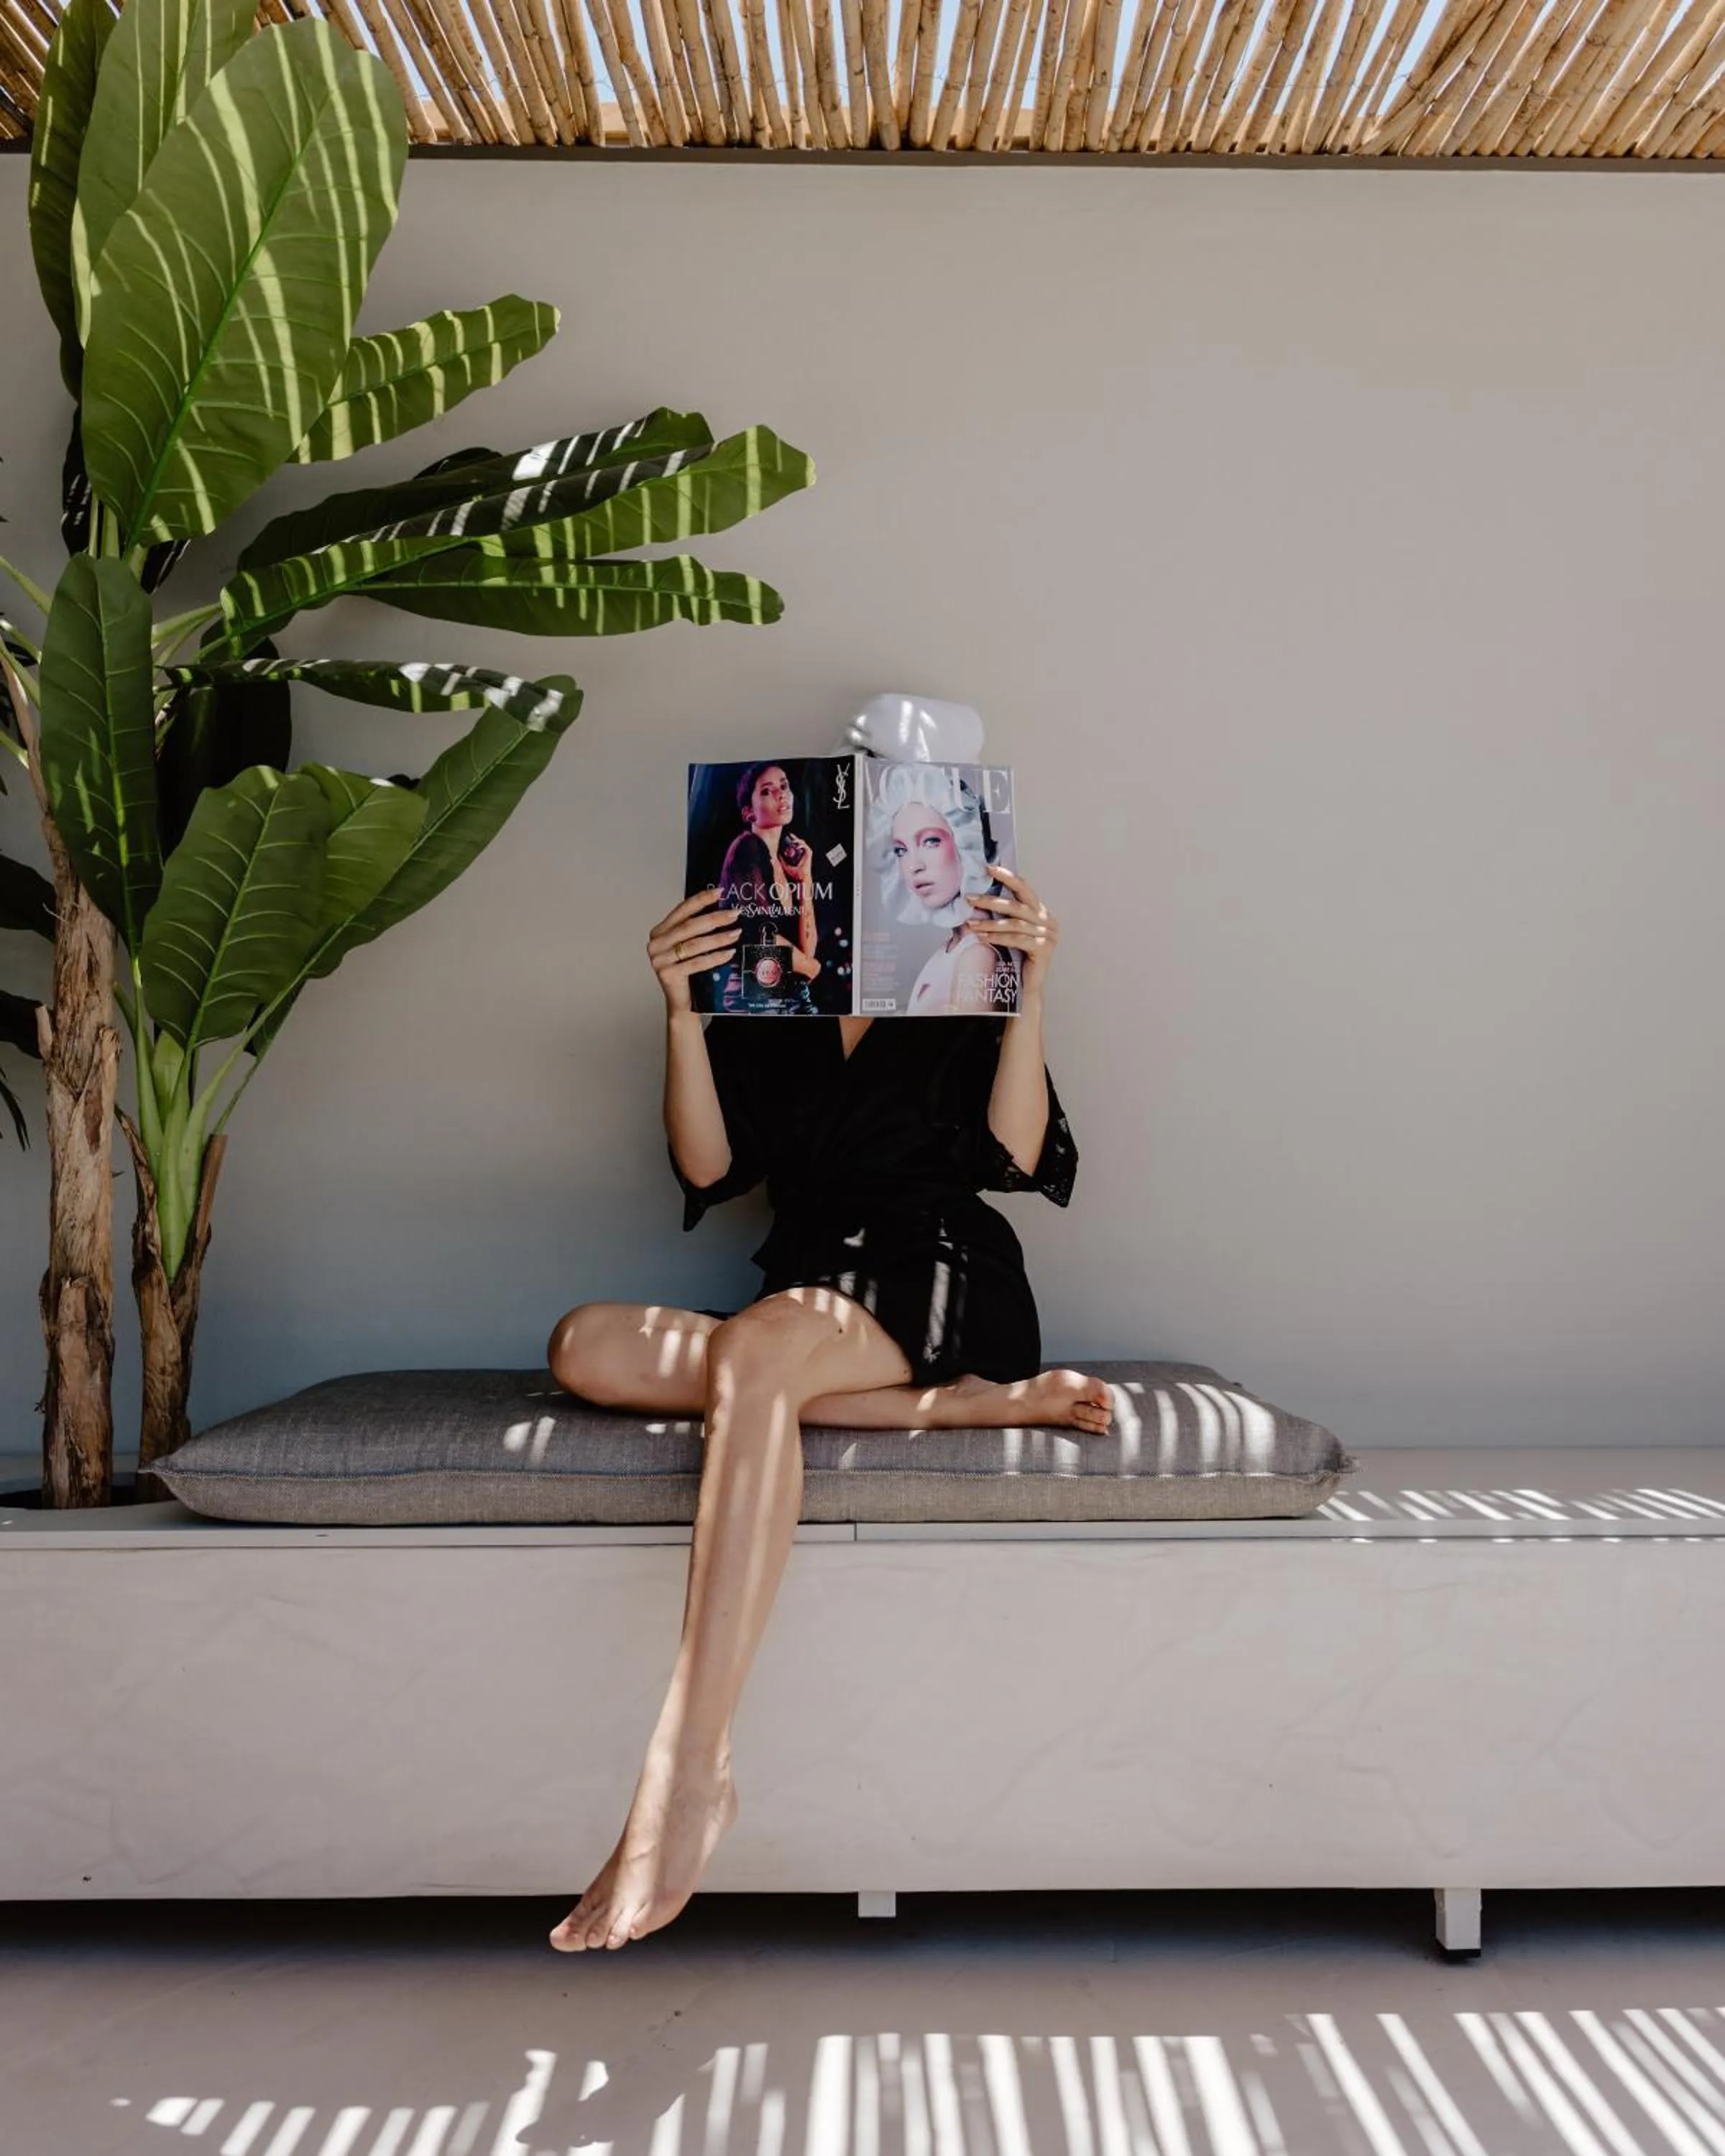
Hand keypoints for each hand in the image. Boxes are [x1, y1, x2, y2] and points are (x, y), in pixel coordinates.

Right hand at [648, 890, 741, 1014]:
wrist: (682, 1003)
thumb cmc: (688, 973)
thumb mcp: (688, 947)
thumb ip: (695, 931)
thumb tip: (722, 910)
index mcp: (659, 932)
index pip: (681, 911)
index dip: (701, 900)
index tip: (719, 892)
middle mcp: (655, 944)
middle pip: (689, 926)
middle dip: (714, 918)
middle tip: (734, 914)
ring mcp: (659, 960)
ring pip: (694, 944)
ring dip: (718, 938)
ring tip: (736, 933)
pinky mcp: (668, 974)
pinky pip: (696, 962)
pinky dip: (715, 957)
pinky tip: (729, 952)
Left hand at [780, 832, 811, 889]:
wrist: (801, 878)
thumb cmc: (795, 874)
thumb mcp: (786, 866)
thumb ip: (782, 861)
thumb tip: (777, 855)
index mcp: (799, 855)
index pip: (796, 844)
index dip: (792, 839)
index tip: (788, 836)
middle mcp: (804, 853)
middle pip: (799, 842)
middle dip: (794, 837)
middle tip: (790, 835)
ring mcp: (807, 853)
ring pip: (802, 842)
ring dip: (797, 840)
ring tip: (792, 841)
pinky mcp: (809, 854)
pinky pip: (805, 846)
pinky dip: (800, 845)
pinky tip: (796, 846)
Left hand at [964, 867, 1057, 1001]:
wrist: (1026, 988)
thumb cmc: (1016, 959)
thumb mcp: (1011, 932)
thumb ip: (1004, 916)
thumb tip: (976, 898)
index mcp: (1041, 912)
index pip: (1024, 889)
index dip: (1007, 877)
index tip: (988, 868)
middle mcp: (1048, 920)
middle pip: (1016, 905)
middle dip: (991, 900)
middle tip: (969, 898)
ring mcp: (1048, 934)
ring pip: (1014, 923)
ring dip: (989, 923)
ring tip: (970, 924)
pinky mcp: (1044, 948)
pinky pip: (1016, 939)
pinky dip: (997, 937)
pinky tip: (981, 937)